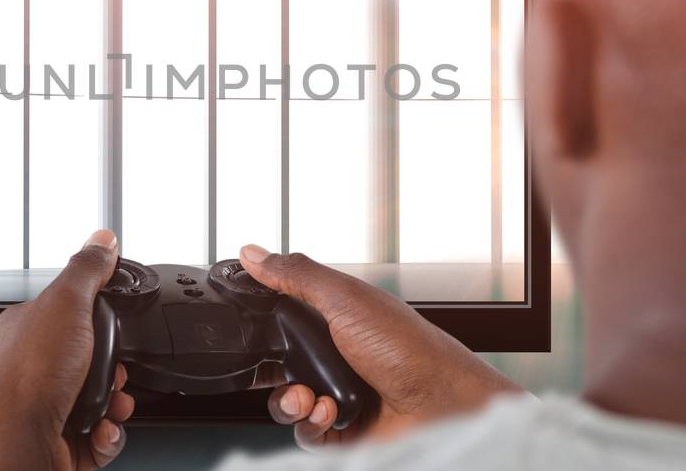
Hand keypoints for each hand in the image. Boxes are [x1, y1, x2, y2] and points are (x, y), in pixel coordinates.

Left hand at [0, 230, 134, 470]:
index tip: (115, 322)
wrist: (16, 449)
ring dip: (117, 403)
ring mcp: (49, 408)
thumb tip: (102, 240)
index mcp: (29, 331)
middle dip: (115, 368)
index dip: (100, 319)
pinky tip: (101, 429)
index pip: (73, 313)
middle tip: (113, 370)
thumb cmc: (25, 381)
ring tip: (111, 404)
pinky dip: (110, 433)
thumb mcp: (65, 304)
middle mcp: (36, 370)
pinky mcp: (64, 441)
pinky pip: (102, 435)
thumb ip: (86, 271)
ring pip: (103, 398)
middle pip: (94, 359)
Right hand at [240, 244, 526, 449]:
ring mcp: (337, 393)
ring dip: (289, 401)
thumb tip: (254, 253)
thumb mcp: (345, 299)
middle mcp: (334, 356)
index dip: (262, 325)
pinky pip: (305, 431)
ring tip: (309, 397)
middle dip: (267, 371)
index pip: (283, 318)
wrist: (441, 404)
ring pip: (287, 402)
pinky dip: (310, 423)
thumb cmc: (408, 347)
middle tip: (272, 369)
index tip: (243, 328)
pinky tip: (328, 412)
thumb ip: (296, 275)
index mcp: (334, 318)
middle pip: (277, 364)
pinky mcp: (341, 429)